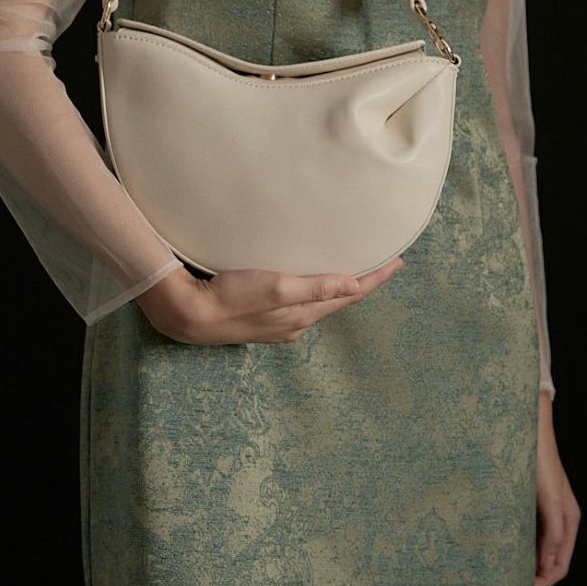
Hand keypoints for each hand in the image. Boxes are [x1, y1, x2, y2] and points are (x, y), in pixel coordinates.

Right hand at [134, 256, 405, 344]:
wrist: (189, 315)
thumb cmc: (232, 296)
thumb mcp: (277, 288)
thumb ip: (316, 287)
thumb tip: (355, 284)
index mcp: (304, 314)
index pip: (350, 294)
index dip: (375, 278)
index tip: (397, 262)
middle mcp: (296, 322)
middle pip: (339, 299)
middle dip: (362, 282)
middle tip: (382, 263)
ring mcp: (279, 323)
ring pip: (320, 303)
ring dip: (339, 287)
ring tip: (353, 269)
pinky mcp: (262, 319)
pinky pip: (300, 304)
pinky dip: (315, 291)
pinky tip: (310, 282)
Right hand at [535, 390, 580, 585]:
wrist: (527, 424)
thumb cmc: (521, 454)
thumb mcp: (523, 491)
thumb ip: (524, 514)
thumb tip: (517, 543)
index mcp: (560, 512)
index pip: (556, 558)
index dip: (543, 577)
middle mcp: (566, 512)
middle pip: (559, 561)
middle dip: (543, 580)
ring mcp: (561, 505)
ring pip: (558, 552)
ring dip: (543, 570)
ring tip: (523, 579)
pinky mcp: (553, 498)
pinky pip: (554, 534)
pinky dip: (544, 551)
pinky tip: (529, 556)